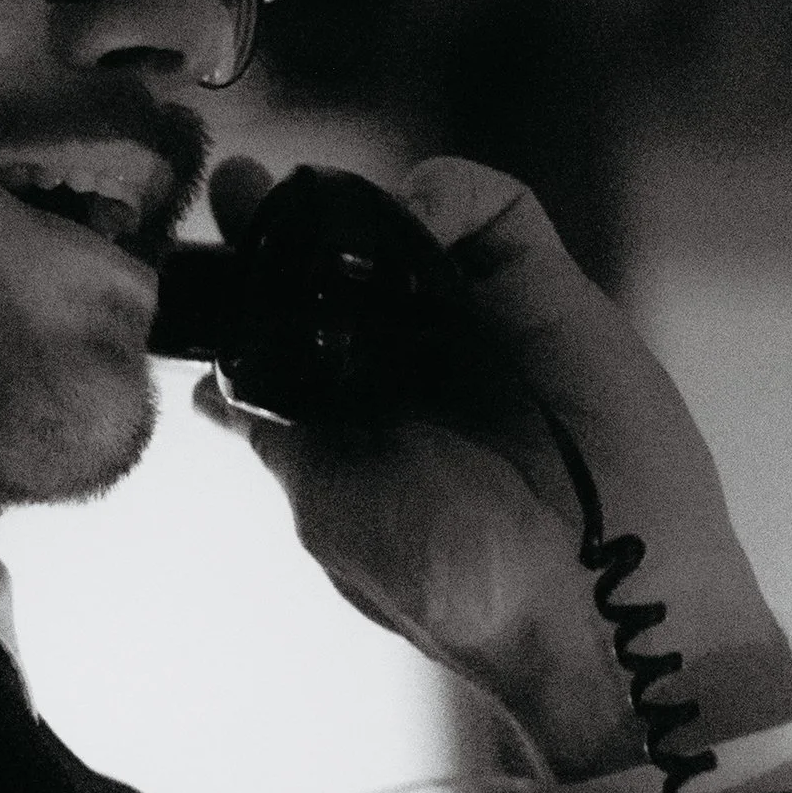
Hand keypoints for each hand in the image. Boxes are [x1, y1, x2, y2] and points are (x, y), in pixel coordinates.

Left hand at [191, 157, 791, 780]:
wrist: (597, 607)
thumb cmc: (460, 586)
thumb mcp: (332, 513)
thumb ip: (279, 437)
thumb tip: (210, 390)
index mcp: (351, 425)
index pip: (282, 335)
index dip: (238, 290)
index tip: (194, 259)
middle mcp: (412, 368)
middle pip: (337, 266)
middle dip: (280, 221)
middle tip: (237, 185)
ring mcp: (479, 323)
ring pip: (407, 226)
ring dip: (355, 204)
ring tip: (316, 208)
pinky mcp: (547, 289)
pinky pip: (496, 209)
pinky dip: (447, 193)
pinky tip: (417, 217)